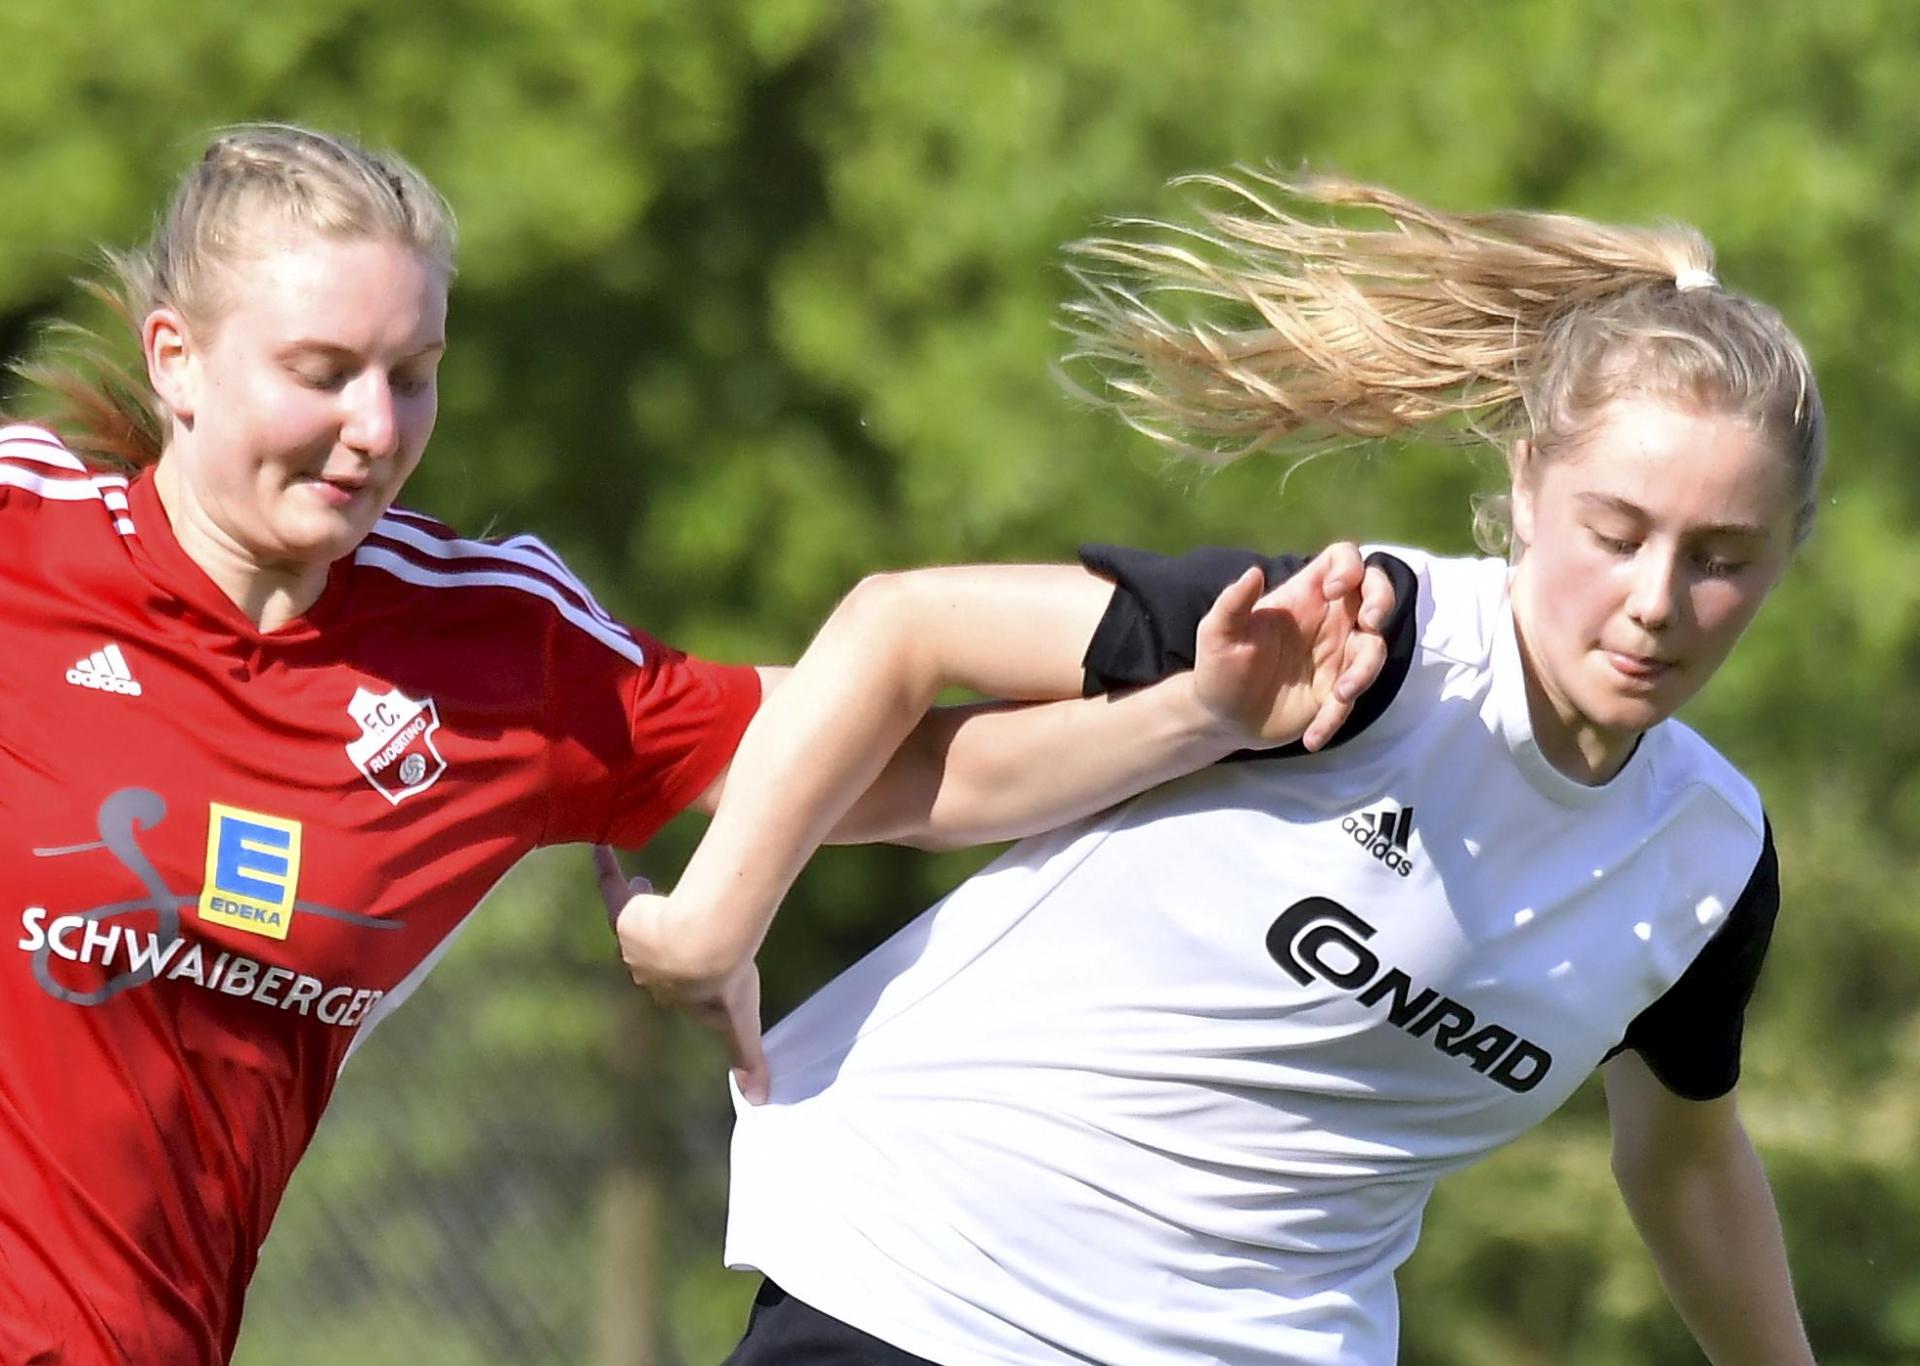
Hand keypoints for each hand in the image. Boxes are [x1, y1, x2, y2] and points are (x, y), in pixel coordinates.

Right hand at [593, 845, 771, 1103]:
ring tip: (648, 883)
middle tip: (665, 920)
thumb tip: (760, 1101)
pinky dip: (605, 871)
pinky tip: (602, 852)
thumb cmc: (726, 982)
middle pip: (647, 951)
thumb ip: (748, 1059)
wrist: (703, 949)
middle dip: (655, 938)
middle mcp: (646, 969)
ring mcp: (633, 940)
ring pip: (634, 920)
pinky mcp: (625, 914)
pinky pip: (612, 889)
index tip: (687, 957)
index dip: (678, 971)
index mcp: (671, 992)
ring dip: (640, 905)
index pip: (671, 983)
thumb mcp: (740, 1023)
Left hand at [1192, 542, 1393, 750]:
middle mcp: (1329, 621)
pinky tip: (1313, 738)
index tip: (1332, 591)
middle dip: (1383, 601)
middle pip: (1376, 593)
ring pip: (1373, 649)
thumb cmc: (1219, 667)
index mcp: (1305, 595)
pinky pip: (1350, 701)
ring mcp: (1337, 657)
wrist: (1219, 718)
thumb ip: (1232, 603)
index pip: (1343, 559)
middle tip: (1370, 622)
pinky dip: (1335, 719)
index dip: (1349, 566)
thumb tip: (1253, 572)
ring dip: (1364, 670)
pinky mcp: (1335, 693)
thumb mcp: (1216, 634)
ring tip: (1339, 695)